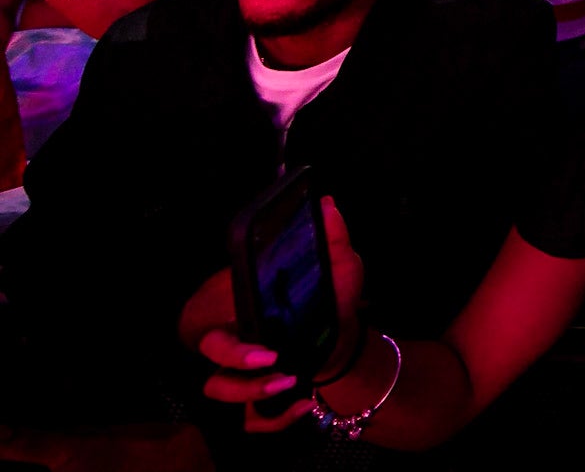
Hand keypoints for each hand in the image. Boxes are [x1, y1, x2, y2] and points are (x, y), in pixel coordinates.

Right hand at [193, 198, 364, 431]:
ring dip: (249, 389)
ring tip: (287, 379)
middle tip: (268, 356)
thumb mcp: (338, 265)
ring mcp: (243, 372)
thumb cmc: (329, 298)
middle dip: (231, 358)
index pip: (200, 311)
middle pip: (208, 354)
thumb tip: (326, 205)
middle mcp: (234, 340)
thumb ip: (332, 237)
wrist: (345, 338)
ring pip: (219, 389)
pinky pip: (253, 419)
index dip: (207, 315)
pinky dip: (276, 418)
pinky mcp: (261, 398)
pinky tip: (304, 404)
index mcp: (240, 306)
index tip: (237, 309)